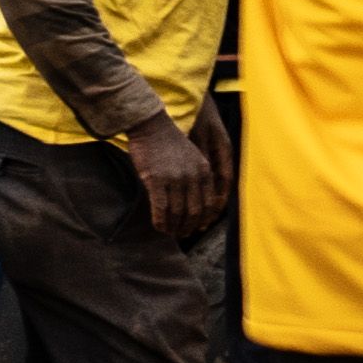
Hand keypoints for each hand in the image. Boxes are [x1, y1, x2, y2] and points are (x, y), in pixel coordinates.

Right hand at [125, 115, 220, 239]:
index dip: (204, 219)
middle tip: (182, 234)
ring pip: (178, 212)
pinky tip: (158, 227)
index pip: (210, 203)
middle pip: (195, 211)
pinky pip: (161, 207)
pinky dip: (161, 220)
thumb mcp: (193, 158)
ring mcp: (175, 179)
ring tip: (170, 233)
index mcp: (205, 171)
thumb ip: (197, 177)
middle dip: (189, 226)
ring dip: (174, 226)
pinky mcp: (156, 180)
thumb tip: (194, 201)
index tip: (197, 228)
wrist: (152, 127)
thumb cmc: (169, 143)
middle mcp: (193, 176)